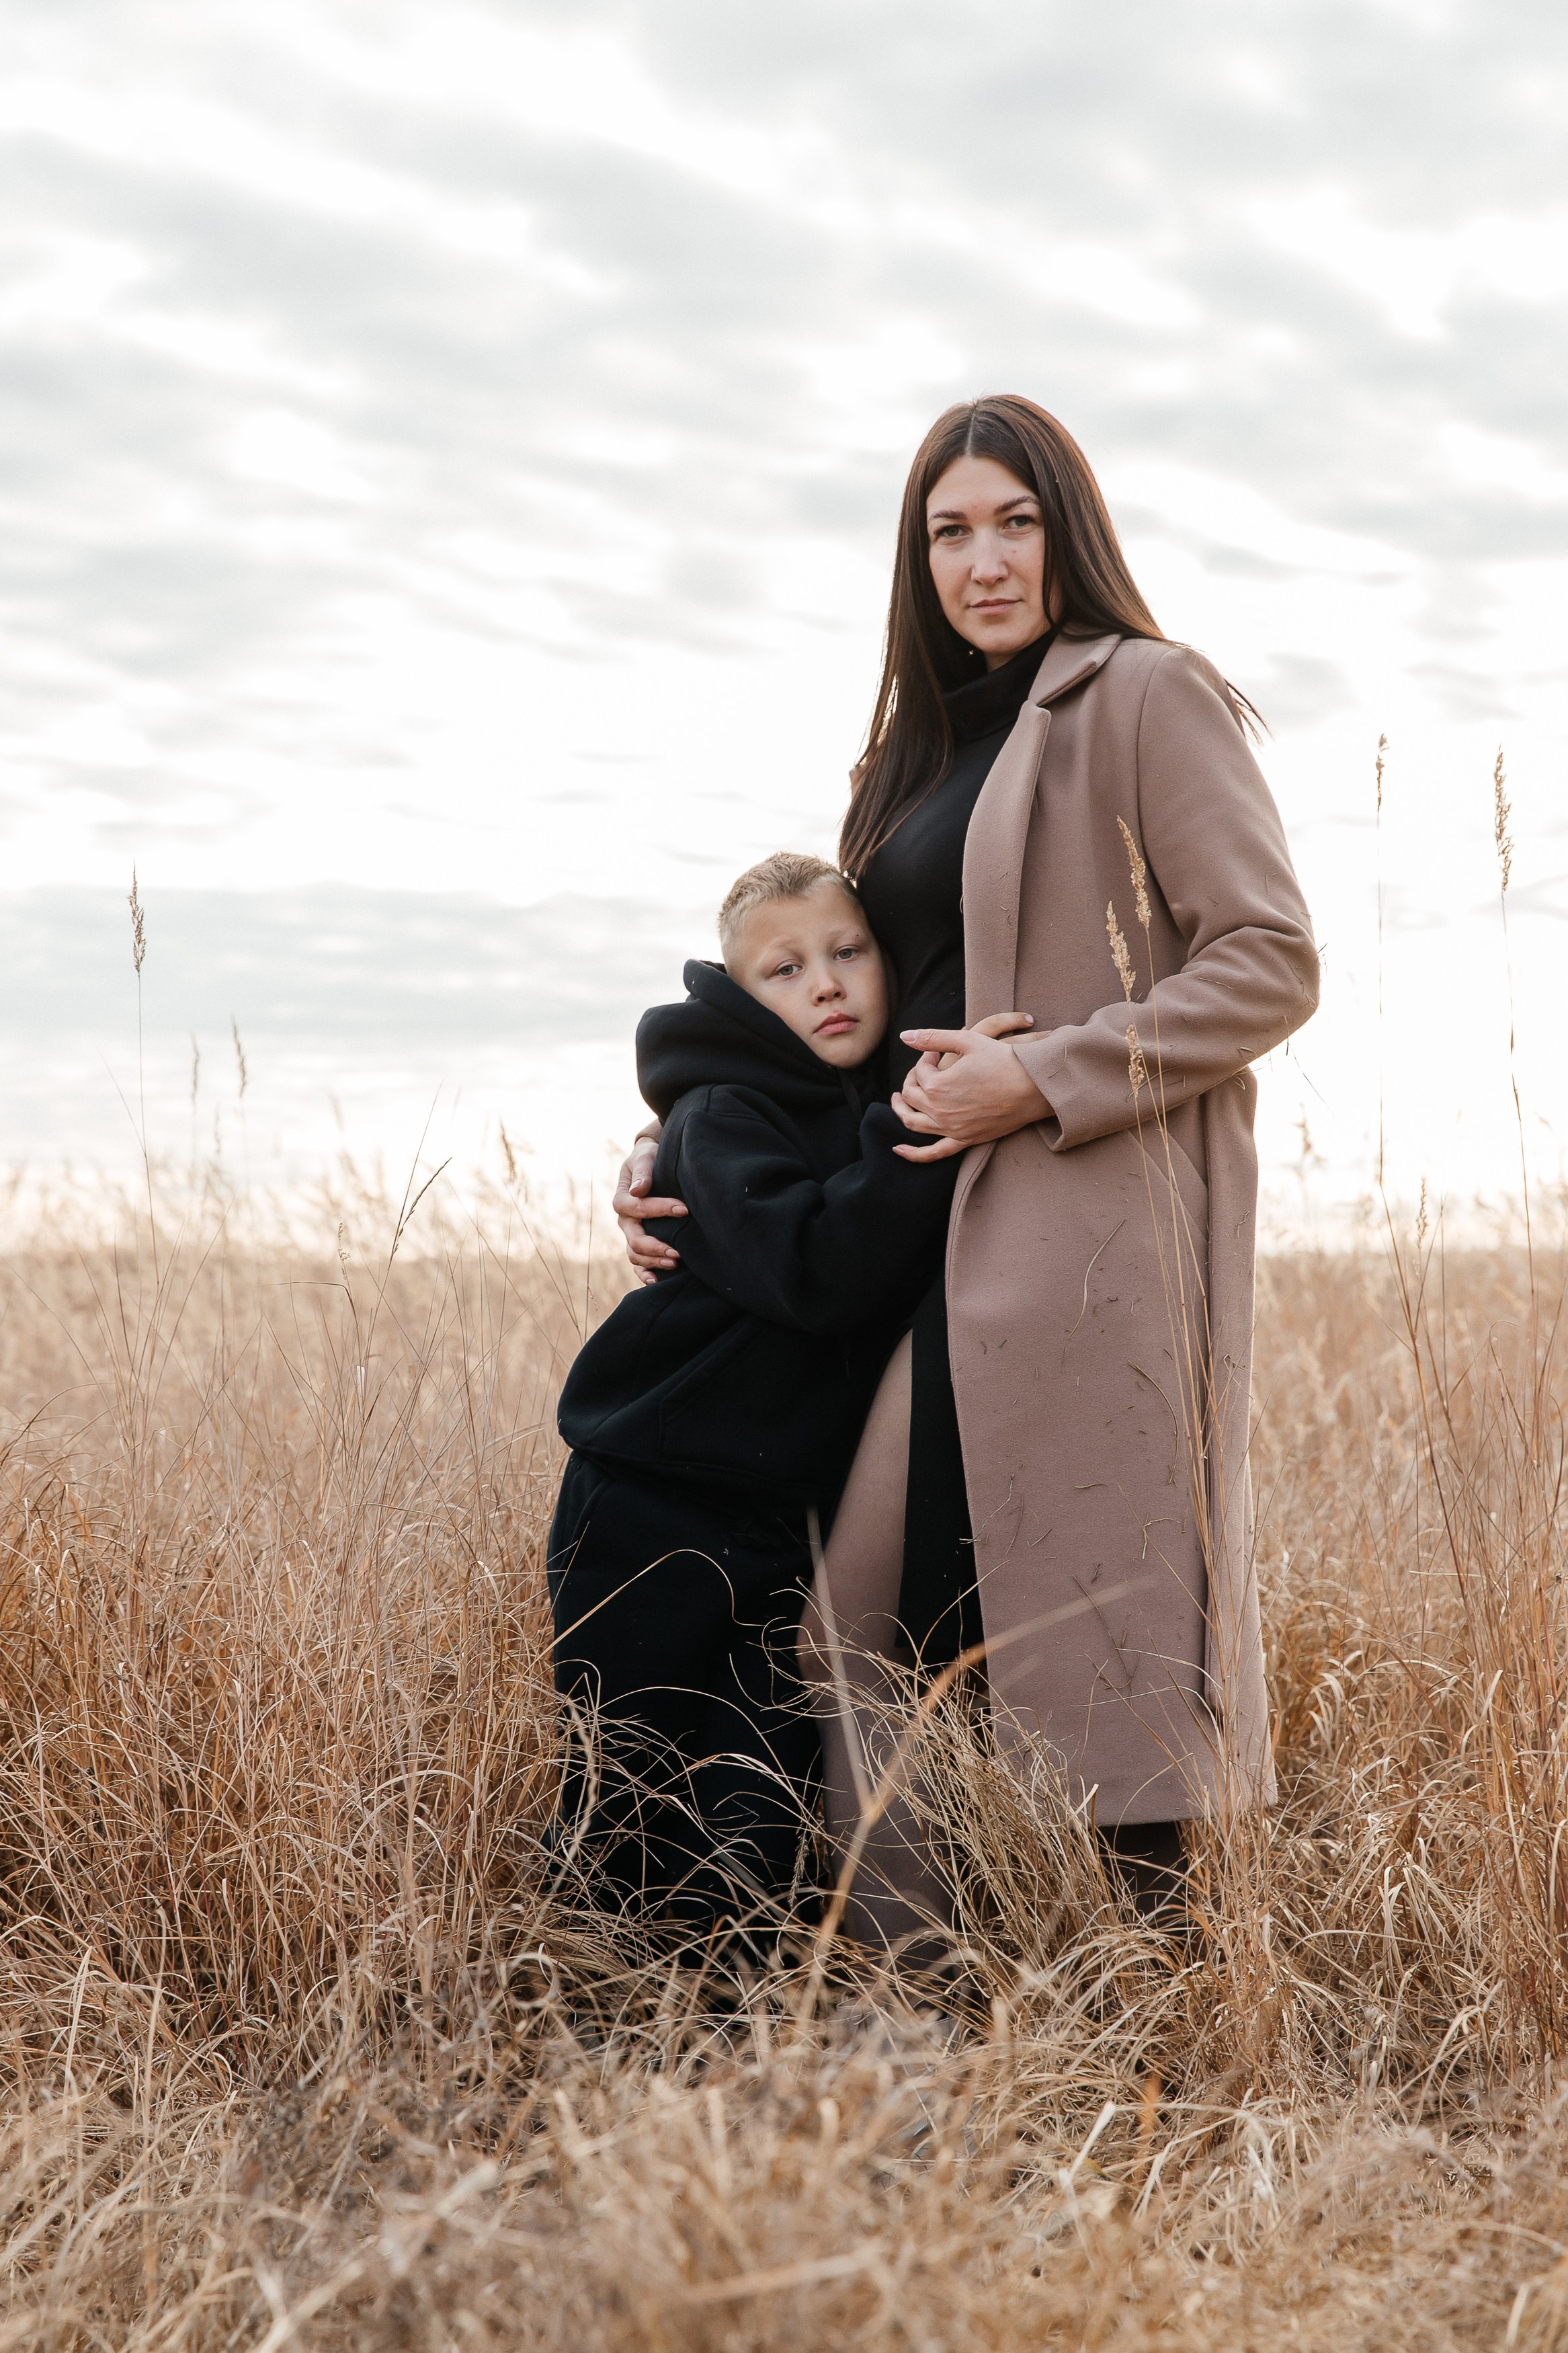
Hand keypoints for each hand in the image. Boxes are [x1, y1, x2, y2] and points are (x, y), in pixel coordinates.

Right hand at [613, 1130, 685, 1282]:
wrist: (652, 1166)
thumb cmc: (649, 1159)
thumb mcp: (645, 1157)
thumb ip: (643, 1171)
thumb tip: (639, 1189)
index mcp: (622, 1199)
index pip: (636, 1207)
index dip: (658, 1209)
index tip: (683, 1209)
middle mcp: (625, 1221)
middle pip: (634, 1238)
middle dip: (656, 1246)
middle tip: (678, 1251)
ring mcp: (631, 1234)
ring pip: (636, 1254)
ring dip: (654, 1262)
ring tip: (676, 1262)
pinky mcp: (640, 1244)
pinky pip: (637, 1264)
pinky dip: (644, 1274)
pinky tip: (657, 1281)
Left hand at [891, 1013, 1050, 1163]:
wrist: (1035, 1086)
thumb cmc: (1003, 1059)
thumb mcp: (967, 1040)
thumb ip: (932, 1038)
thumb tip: (903, 1036)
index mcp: (938, 1086)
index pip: (919, 1072)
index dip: (925, 1059)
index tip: (936, 1053)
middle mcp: (940, 1111)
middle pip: (911, 1096)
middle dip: (912, 1080)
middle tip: (921, 1070)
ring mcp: (952, 1129)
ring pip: (914, 1123)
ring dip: (901, 1111)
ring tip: (899, 1100)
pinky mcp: (965, 1140)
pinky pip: (935, 1152)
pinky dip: (914, 1154)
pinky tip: (898, 1149)